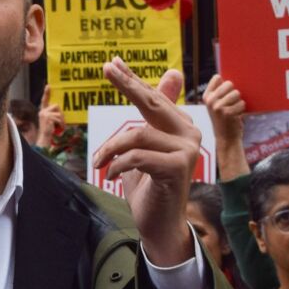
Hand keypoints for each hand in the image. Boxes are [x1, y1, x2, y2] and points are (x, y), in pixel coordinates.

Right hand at [36, 85, 63, 149]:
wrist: (45, 138)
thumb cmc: (50, 130)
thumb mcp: (52, 121)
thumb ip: (54, 115)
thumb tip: (61, 112)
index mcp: (43, 111)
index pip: (44, 100)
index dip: (46, 93)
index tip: (48, 85)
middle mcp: (42, 111)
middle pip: (56, 106)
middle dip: (61, 114)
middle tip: (62, 123)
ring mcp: (44, 114)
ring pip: (58, 113)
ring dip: (62, 121)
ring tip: (60, 127)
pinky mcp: (47, 118)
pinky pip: (58, 118)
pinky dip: (61, 124)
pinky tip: (59, 128)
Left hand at [92, 59, 199, 266]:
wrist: (159, 225)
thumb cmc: (149, 185)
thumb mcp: (145, 147)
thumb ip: (154, 115)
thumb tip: (174, 72)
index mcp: (181, 126)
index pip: (154, 97)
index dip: (132, 80)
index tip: (112, 63)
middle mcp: (190, 133)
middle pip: (151, 103)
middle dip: (127, 85)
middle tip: (107, 68)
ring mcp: (187, 150)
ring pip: (137, 134)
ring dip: (110, 149)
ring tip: (98, 162)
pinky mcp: (178, 167)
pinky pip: (136, 156)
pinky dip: (118, 165)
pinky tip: (111, 176)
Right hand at [203, 74, 248, 178]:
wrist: (227, 139)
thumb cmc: (226, 120)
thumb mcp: (218, 104)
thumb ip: (220, 91)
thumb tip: (223, 76)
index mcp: (206, 96)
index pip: (218, 78)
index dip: (225, 85)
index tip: (224, 95)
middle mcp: (210, 100)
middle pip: (229, 84)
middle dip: (234, 94)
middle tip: (230, 106)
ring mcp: (217, 106)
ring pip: (237, 93)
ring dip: (239, 103)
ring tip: (233, 112)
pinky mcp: (226, 112)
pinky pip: (242, 103)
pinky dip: (242, 110)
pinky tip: (236, 117)